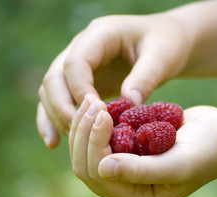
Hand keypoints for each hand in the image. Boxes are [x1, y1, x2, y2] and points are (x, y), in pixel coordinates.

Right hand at [37, 13, 192, 147]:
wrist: (164, 41)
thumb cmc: (166, 44)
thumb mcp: (163, 56)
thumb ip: (146, 77)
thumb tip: (128, 105)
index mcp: (101, 34)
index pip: (76, 63)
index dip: (81, 90)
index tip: (99, 114)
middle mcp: (82, 47)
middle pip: (55, 77)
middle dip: (63, 108)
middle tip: (80, 133)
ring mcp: (78, 64)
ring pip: (50, 90)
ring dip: (57, 117)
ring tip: (74, 142)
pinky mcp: (81, 81)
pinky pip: (58, 99)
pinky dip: (52, 119)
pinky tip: (54, 143)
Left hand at [69, 95, 216, 196]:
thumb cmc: (208, 150)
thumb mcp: (179, 163)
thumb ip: (141, 170)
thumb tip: (103, 169)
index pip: (100, 176)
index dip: (94, 144)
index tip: (102, 113)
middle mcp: (128, 189)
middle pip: (87, 166)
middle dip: (84, 134)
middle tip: (92, 102)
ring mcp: (126, 171)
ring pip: (89, 153)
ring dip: (86, 127)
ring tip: (92, 101)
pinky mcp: (127, 152)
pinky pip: (100, 141)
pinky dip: (95, 125)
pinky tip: (98, 105)